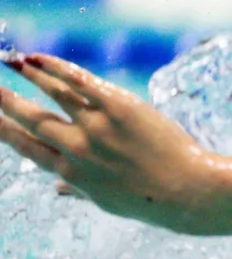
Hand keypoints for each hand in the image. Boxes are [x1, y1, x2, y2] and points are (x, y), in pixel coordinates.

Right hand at [0, 53, 227, 232]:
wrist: (186, 190)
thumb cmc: (150, 199)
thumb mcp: (107, 200)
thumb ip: (79, 189)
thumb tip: (58, 189)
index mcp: (70, 173)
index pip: (27, 147)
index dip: (4, 131)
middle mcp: (77, 148)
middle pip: (32, 119)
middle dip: (6, 103)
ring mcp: (96, 126)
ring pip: (54, 94)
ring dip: (30, 76)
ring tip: (12, 62)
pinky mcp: (118, 107)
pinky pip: (81, 81)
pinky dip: (57, 68)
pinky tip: (39, 58)